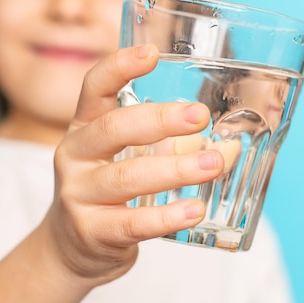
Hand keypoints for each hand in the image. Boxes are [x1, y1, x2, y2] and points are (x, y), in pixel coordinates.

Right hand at [45, 45, 223, 286]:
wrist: (70, 249)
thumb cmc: (108, 194)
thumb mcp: (128, 159)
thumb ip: (173, 147)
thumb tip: (232, 144)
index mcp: (84, 128)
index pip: (94, 88)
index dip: (119, 67)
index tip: (151, 53)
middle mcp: (75, 155)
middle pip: (113, 128)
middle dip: (159, 120)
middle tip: (199, 115)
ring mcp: (78, 194)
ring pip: (126, 176)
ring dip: (174, 169)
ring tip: (213, 164)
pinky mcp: (91, 231)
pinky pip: (131, 223)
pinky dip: (166, 216)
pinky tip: (193, 210)